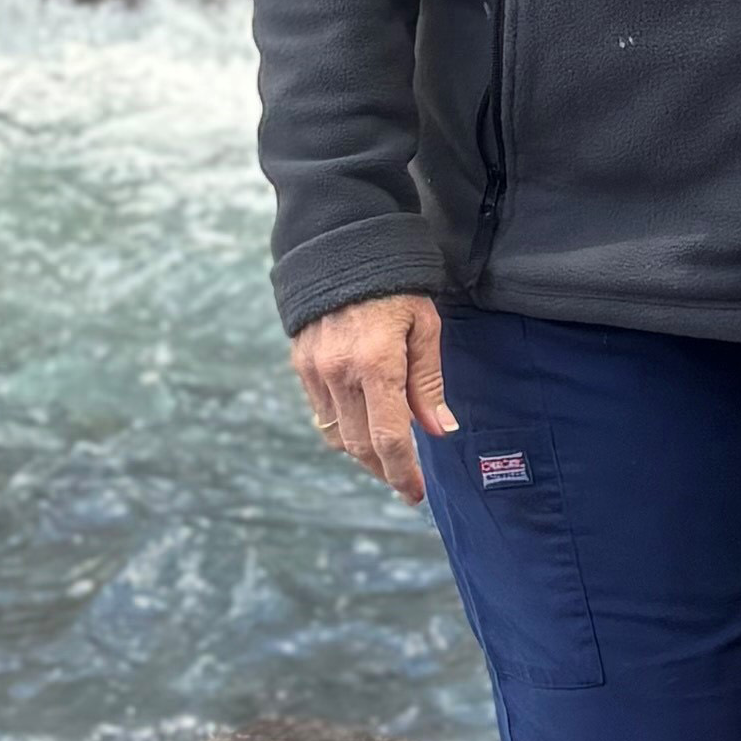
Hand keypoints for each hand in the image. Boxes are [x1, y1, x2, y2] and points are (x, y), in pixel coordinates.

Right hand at [289, 291, 452, 501]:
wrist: (342, 248)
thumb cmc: (396, 286)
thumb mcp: (425, 327)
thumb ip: (429, 382)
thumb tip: (439, 430)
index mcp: (377, 363)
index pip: (388, 437)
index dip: (402, 473)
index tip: (415, 492)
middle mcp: (340, 372)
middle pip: (360, 446)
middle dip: (384, 471)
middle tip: (405, 482)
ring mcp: (315, 370)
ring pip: (336, 436)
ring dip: (362, 453)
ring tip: (388, 455)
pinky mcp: (301, 364)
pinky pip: (321, 413)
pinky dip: (342, 427)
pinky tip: (363, 423)